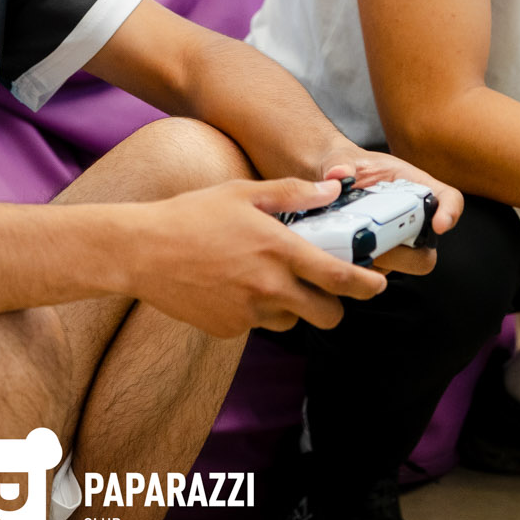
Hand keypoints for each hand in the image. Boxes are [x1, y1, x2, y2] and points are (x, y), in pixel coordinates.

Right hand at [126, 177, 389, 336]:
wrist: (141, 251)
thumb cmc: (191, 215)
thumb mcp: (243, 192)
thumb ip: (293, 193)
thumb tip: (333, 190)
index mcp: (279, 250)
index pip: (340, 278)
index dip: (367, 286)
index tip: (378, 285)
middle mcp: (270, 287)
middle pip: (327, 315)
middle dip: (334, 306)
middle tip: (325, 291)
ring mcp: (249, 313)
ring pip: (291, 320)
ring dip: (291, 306)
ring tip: (265, 279)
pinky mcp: (229, 329)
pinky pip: (257, 324)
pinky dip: (255, 311)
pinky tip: (232, 286)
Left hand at [316, 151, 462, 277]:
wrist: (327, 181)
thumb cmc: (346, 167)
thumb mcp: (341, 158)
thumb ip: (340, 163)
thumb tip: (339, 174)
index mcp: (415, 187)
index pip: (449, 199)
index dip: (450, 212)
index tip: (439, 225)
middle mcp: (412, 219)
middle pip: (427, 249)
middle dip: (402, 251)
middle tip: (374, 240)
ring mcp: (397, 242)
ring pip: (402, 265)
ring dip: (378, 259)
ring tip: (350, 241)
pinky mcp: (379, 258)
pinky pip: (377, 271)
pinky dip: (360, 265)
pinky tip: (341, 250)